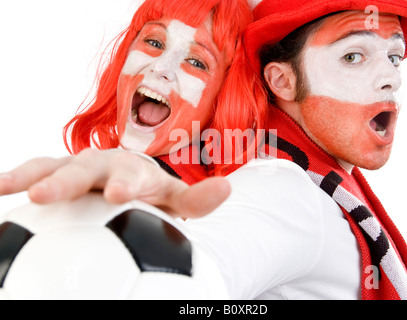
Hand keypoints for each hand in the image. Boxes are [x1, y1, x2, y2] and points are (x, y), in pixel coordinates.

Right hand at [0, 148, 230, 217]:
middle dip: (68, 180)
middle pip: (86, 167)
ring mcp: (78, 166)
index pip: (131, 174)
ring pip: (53, 165)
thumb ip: (197, 199)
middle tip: (48, 195)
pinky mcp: (57, 173)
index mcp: (134, 169)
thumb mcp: (176, 200)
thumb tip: (227, 188)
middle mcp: (104, 162)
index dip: (125, 183)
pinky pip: (35, 172)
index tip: (118, 195)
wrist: (130, 177)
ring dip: (32, 176)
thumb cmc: (153, 193)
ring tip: (8, 187)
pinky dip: (17, 178)